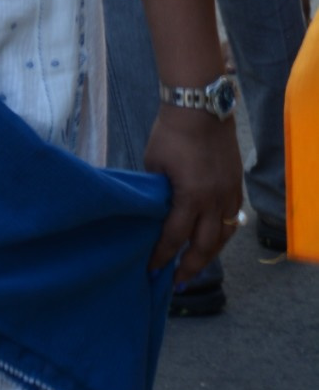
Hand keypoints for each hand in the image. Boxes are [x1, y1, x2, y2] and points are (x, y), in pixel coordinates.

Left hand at [144, 104, 242, 283]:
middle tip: (177, 282)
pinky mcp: (237, 185)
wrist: (200, 107)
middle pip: (205, 246)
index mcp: (191, 197)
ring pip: (224, 236)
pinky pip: (233, 218)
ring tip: (196, 266)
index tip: (153, 269)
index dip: (163, 256)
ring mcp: (229, 194)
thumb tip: (156, 209)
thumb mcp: (154, 163)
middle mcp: (214, 201)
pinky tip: (213, 239)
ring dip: (209, 253)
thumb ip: (158, 191)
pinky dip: (223, 233)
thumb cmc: (171, 132)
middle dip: (190, 267)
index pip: (175, 237)